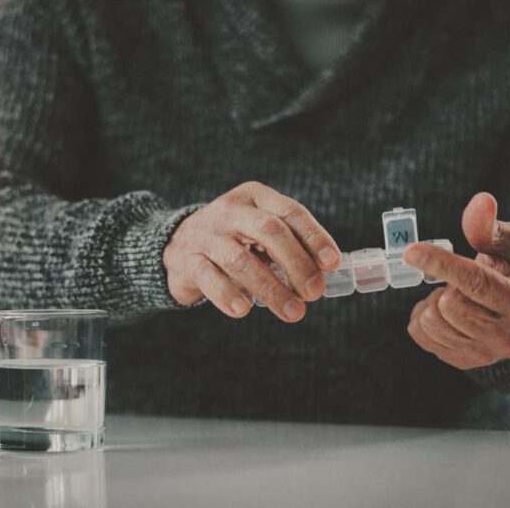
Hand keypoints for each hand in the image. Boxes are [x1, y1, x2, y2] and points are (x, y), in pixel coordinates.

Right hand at [163, 181, 340, 321]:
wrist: (177, 244)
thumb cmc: (234, 240)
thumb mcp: (260, 232)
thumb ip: (290, 246)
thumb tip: (325, 272)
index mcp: (255, 197)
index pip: (290, 211)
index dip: (314, 237)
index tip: (332, 263)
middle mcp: (230, 211)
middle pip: (269, 231)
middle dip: (297, 263)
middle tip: (314, 293)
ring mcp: (206, 235)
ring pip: (240, 259)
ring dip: (270, 288)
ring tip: (293, 312)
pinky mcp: (187, 260)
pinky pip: (208, 277)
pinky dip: (227, 295)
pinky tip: (243, 310)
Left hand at [402, 192, 509, 369]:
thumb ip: (490, 226)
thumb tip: (481, 200)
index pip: (476, 283)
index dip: (442, 264)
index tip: (411, 251)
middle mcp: (507, 336)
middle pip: (449, 304)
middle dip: (444, 285)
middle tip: (457, 281)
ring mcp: (484, 354)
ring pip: (431, 322)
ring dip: (432, 302)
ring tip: (453, 295)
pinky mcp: (463, 362)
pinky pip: (420, 336)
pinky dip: (423, 318)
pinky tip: (444, 312)